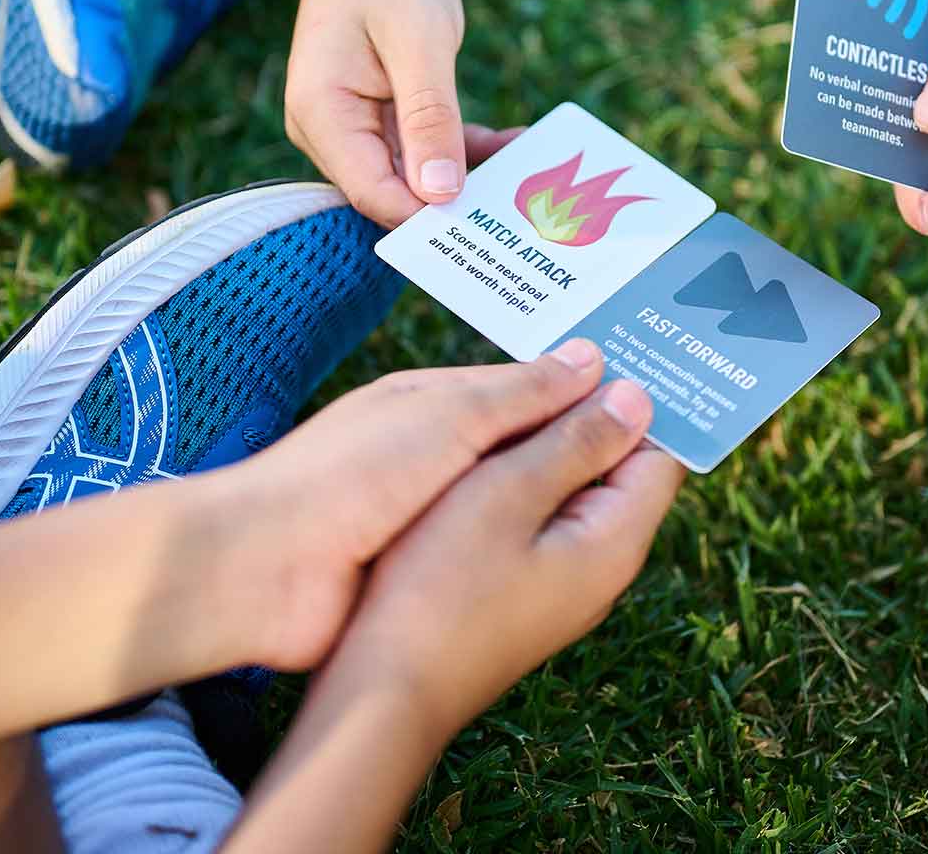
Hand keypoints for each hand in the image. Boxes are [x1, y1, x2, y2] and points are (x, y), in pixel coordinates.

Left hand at [246, 340, 615, 670]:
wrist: (266, 567)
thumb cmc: (354, 473)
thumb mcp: (449, 418)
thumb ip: (523, 394)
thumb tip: (595, 361)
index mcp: (437, 401)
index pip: (527, 388)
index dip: (584, 393)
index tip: (645, 394)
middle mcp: (436, 451)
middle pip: (525, 444)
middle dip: (580, 445)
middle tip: (661, 448)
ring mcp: (430, 511)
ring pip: (513, 498)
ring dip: (559, 497)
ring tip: (639, 503)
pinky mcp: (423, 565)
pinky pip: (490, 546)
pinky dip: (530, 542)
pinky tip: (576, 551)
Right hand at [283, 0, 516, 226]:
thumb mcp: (419, 41)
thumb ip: (429, 118)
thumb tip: (439, 194)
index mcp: (322, 114)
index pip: (372, 192)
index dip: (427, 216)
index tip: (488, 223)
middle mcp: (328, 130)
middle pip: (392, 192)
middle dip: (455, 201)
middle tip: (522, 205)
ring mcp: (352, 127)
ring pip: (414, 175)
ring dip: (469, 173)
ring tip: (528, 168)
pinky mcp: (378, 119)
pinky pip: (424, 150)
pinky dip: (465, 148)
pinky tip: (513, 144)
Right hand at [311, 373, 683, 740]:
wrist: (382, 692)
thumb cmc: (439, 589)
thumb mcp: (507, 495)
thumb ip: (574, 443)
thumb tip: (637, 397)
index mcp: (613, 541)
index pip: (661, 454)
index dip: (645, 399)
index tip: (624, 345)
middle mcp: (600, 565)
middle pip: (618, 468)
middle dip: (593, 411)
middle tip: (566, 346)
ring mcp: (560, 580)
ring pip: (574, 488)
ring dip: (555, 439)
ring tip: (524, 380)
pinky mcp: (522, 586)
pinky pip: (541, 513)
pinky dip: (527, 473)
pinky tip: (491, 443)